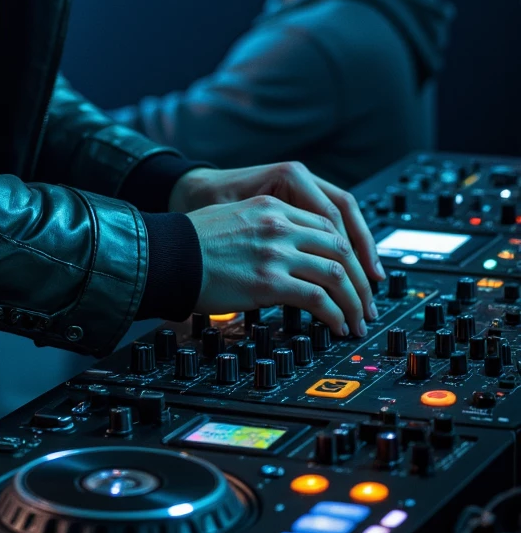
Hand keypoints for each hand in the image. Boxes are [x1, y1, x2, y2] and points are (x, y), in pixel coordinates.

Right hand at [170, 161, 382, 331]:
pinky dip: (335, 314)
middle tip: (366, 302)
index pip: (328, 225)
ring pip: (336, 273)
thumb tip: (288, 254)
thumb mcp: (235, 219)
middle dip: (360, 279)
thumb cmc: (192, 243)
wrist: (167, 255)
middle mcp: (279, 224)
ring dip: (353, 300)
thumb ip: (265, 228)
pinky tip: (336, 326)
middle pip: (340, 247)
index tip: (356, 274)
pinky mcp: (269, 280)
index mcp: (272, 206)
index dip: (349, 252)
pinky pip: (318, 298)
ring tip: (357, 320)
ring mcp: (276, 251)